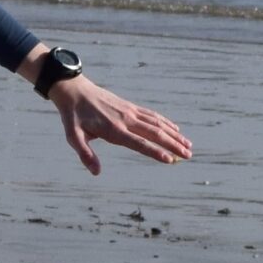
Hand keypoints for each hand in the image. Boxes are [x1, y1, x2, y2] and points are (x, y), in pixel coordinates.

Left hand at [50, 78, 191, 175]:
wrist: (74, 90)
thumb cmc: (73, 116)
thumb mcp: (73, 136)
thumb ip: (85, 154)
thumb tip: (96, 172)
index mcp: (114, 130)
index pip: (139, 143)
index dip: (156, 152)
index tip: (171, 160)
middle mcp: (126, 120)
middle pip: (155, 133)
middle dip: (173, 145)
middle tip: (189, 156)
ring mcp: (130, 112)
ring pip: (158, 124)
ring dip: (174, 135)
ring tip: (188, 145)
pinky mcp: (130, 107)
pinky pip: (152, 115)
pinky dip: (166, 123)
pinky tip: (175, 129)